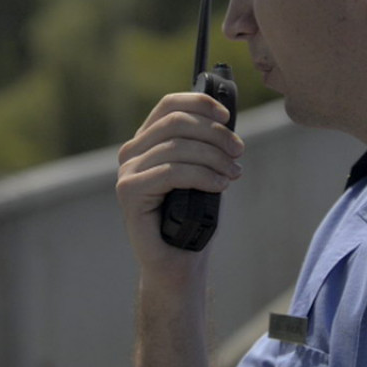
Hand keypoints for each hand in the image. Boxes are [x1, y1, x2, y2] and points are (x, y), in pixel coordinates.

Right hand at [117, 93, 243, 284]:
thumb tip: (226, 119)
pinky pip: (172, 172)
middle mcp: (132, 152)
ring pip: (177, 147)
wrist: (178, 263)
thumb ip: (205, 145)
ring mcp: (127, 172)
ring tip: (233, 173)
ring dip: (214, 157)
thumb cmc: (193, 218)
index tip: (227, 116)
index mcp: (147, 141)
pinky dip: (202, 175)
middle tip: (239, 151)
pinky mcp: (129, 191)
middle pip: (176, 122)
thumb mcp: (203, 171)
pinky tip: (220, 185)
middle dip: (215, 133)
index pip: (169, 104)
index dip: (200, 103)